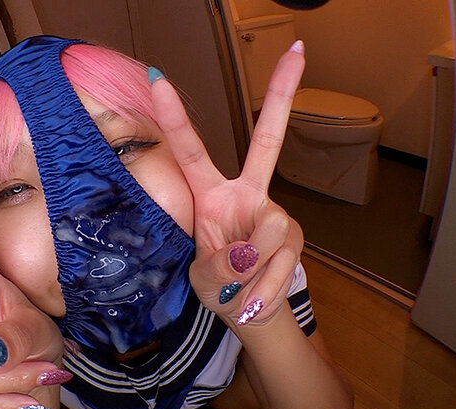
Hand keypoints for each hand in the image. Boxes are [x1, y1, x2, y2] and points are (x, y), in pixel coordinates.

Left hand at [151, 42, 305, 327]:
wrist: (249, 312)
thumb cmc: (219, 285)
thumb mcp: (204, 278)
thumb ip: (220, 265)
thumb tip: (248, 252)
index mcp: (211, 195)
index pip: (192, 151)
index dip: (176, 118)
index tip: (157, 79)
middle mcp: (247, 195)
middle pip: (268, 141)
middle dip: (283, 95)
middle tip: (297, 50)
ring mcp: (275, 214)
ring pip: (269, 232)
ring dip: (249, 271)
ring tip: (238, 286)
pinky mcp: (296, 238)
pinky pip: (282, 262)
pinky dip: (264, 288)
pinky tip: (254, 298)